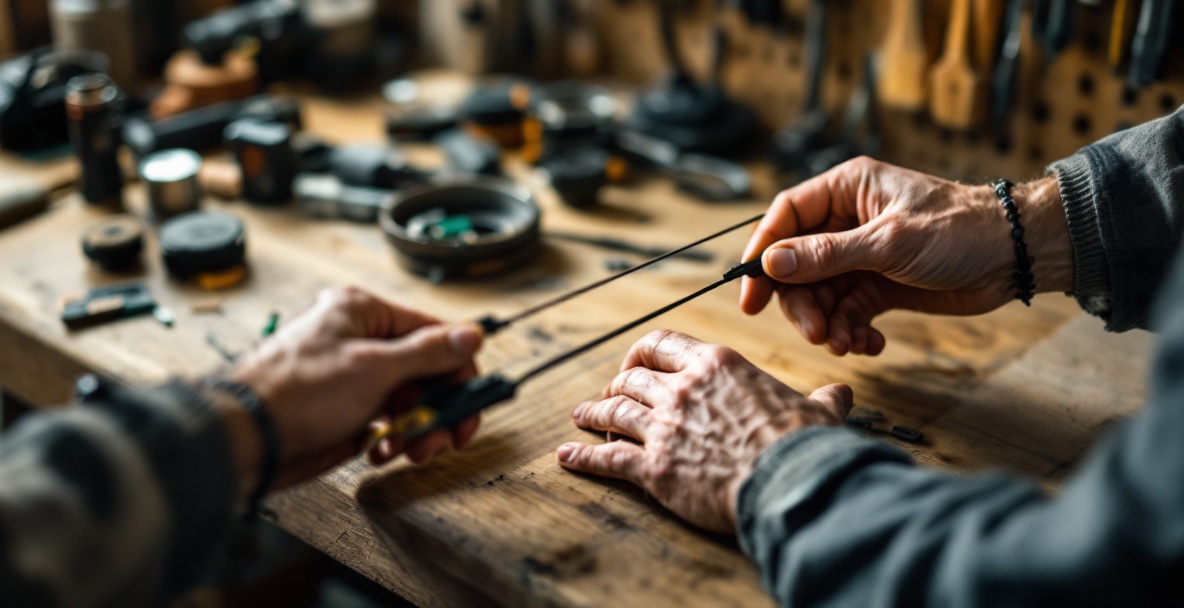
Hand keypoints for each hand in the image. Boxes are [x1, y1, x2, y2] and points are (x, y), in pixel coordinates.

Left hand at [218, 287, 483, 494]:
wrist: (248, 438)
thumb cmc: (295, 392)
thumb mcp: (374, 368)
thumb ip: (428, 353)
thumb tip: (469, 335)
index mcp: (362, 313)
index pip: (432, 333)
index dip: (458, 369)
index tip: (472, 401)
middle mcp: (358, 340)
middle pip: (425, 370)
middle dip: (437, 407)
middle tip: (446, 435)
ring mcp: (351, 376)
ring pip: (409, 400)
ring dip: (415, 428)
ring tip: (407, 449)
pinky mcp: (344, 409)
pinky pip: (386, 422)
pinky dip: (391, 439)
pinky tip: (379, 451)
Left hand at [555, 330, 851, 531]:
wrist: (790, 483)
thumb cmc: (804, 445)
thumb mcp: (817, 412)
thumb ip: (822, 400)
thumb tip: (841, 395)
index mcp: (715, 364)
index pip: (662, 343)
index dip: (641, 351)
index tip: (635, 361)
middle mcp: (682, 388)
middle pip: (632, 377)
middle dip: (615, 384)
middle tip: (609, 394)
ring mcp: (664, 427)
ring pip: (614, 410)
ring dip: (593, 413)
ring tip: (581, 417)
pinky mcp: (654, 467)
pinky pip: (608, 457)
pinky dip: (584, 456)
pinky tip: (569, 456)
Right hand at [740, 157, 1071, 355]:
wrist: (1015, 257)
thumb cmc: (961, 231)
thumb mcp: (889, 242)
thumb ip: (828, 255)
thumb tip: (773, 263)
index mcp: (846, 190)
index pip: (786, 218)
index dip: (762, 253)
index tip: (751, 294)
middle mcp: (848, 220)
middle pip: (797, 265)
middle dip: (802, 303)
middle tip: (816, 333)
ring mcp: (862, 255)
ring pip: (821, 294)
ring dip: (828, 323)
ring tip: (845, 344)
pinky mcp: (879, 284)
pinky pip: (848, 311)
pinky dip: (851, 330)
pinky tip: (868, 344)